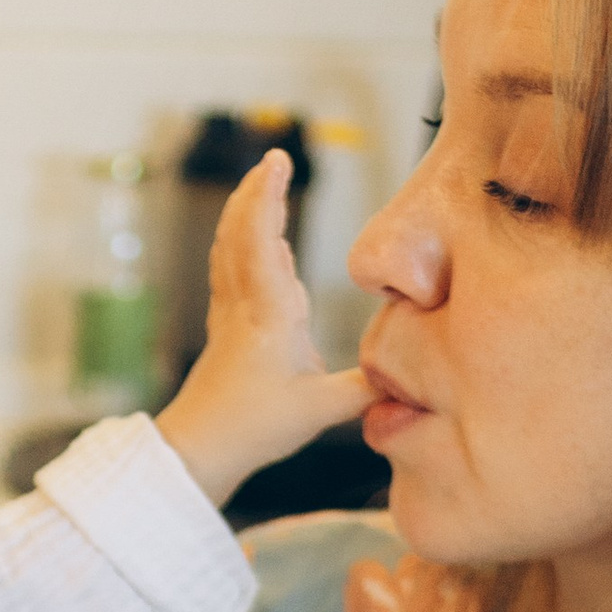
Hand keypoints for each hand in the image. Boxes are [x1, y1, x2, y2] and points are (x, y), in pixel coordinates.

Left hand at [155, 149, 366, 506]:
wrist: (199, 450)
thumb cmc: (254, 429)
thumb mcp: (322, 410)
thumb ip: (369, 388)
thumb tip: (412, 372)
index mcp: (269, 313)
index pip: (264, 240)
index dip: (269, 196)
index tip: (277, 160)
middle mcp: (245, 305)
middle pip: (241, 232)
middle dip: (256, 192)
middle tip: (272, 161)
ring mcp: (230, 315)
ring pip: (230, 249)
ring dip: (245, 214)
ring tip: (260, 189)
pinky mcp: (225, 330)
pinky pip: (231, 272)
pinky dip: (243, 246)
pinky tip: (259, 246)